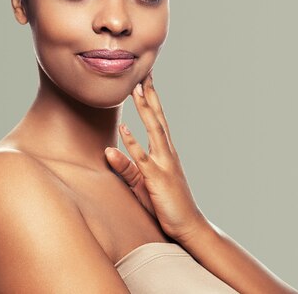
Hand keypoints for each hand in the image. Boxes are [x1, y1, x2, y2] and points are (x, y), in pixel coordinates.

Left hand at [104, 73, 205, 242]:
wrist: (189, 226)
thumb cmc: (167, 205)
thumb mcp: (143, 185)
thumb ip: (127, 168)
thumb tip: (108, 150)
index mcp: (165, 152)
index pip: (158, 120)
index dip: (152, 99)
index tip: (146, 80)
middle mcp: (167, 153)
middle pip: (158, 118)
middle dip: (151, 94)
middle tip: (145, 71)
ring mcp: (164, 164)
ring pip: (154, 130)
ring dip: (144, 109)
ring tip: (136, 89)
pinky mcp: (157, 179)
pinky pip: (142, 159)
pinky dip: (133, 142)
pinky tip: (124, 128)